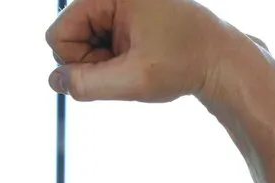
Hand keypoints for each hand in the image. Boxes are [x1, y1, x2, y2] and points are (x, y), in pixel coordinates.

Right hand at [46, 0, 243, 104]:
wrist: (221, 60)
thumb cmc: (183, 64)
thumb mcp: (133, 79)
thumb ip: (86, 84)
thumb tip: (54, 81)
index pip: (59, 33)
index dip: (76, 62)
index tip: (111, 69)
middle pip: (68, 36)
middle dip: (91, 60)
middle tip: (128, 67)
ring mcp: (119, 5)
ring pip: (82, 43)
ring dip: (102, 63)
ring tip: (136, 63)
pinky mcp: (125, 17)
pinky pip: (98, 43)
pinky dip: (112, 60)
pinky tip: (137, 60)